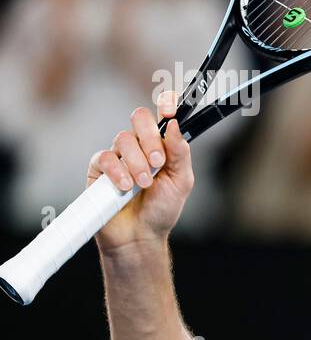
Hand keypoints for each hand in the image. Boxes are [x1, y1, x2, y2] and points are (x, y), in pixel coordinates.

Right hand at [88, 90, 193, 251]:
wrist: (140, 236)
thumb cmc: (162, 209)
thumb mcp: (181, 181)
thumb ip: (180, 153)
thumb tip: (175, 125)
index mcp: (162, 144)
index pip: (162, 114)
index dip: (166, 104)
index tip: (170, 110)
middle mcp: (140, 145)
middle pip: (140, 118)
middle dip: (150, 138)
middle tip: (158, 163)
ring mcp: (119, 155)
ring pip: (123, 139)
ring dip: (137, 162)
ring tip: (143, 184)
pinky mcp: (99, 168)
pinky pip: (105, 157)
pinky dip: (118, 171)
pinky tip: (125, 187)